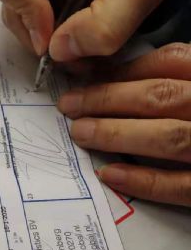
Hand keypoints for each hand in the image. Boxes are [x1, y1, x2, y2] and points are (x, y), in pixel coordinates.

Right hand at [0, 0, 177, 59]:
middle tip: (72, 55)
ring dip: (51, 34)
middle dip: (40, 33)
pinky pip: (41, 7)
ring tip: (85, 44)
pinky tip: (85, 30)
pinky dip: (60, 28)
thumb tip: (59, 52)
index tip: (54, 39)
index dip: (25, 11)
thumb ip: (104, 24)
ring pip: (24, 7)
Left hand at [58, 43, 190, 206]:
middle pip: (159, 98)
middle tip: (70, 106)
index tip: (86, 77)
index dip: (122, 71)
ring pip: (167, 137)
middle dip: (107, 100)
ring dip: (117, 135)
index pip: (169, 63)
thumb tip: (126, 80)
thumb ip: (184, 81)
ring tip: (81, 133)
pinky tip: (111, 175)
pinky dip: (143, 180)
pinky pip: (179, 186)